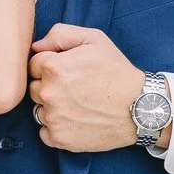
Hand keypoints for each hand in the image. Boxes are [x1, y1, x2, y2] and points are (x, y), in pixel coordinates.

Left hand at [28, 24, 146, 151]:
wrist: (140, 108)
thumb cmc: (117, 72)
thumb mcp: (94, 39)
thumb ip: (60, 34)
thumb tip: (36, 47)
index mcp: (53, 67)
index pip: (33, 64)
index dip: (51, 66)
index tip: (68, 71)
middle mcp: (48, 93)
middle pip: (34, 88)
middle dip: (50, 86)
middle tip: (74, 89)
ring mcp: (53, 118)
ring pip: (39, 110)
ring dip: (52, 108)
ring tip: (77, 105)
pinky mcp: (59, 139)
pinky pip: (44, 132)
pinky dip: (56, 128)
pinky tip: (75, 121)